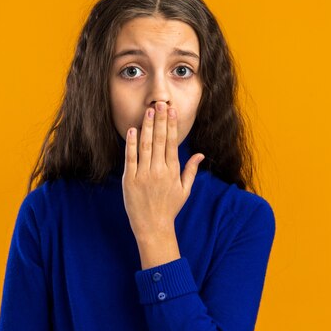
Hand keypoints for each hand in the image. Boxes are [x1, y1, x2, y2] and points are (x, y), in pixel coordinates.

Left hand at [122, 101, 204, 241]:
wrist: (153, 227)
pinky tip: (133, 130)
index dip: (171, 125)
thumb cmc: (169, 208)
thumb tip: (200, 155)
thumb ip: (190, 170)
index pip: (172, 143)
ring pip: (146, 146)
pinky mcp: (130, 180)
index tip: (171, 111)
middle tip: (160, 103)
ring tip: (148, 111)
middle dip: (160, 120)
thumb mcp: (184, 190)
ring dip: (147, 127)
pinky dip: (131, 144)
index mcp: (172, 171)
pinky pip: (131, 158)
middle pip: (160, 140)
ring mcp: (144, 175)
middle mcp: (159, 171)